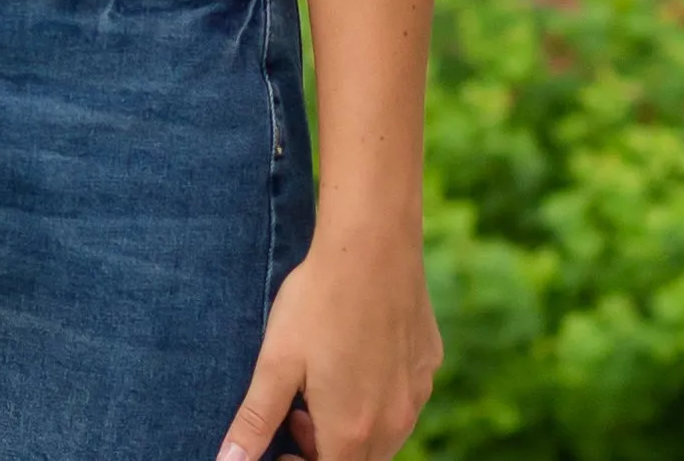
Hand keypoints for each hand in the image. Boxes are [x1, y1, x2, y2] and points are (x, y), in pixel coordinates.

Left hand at [217, 231, 440, 460]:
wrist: (372, 245)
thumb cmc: (318, 302)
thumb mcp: (276, 362)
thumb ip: (254, 421)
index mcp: (351, 433)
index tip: (281, 439)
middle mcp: (393, 424)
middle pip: (357, 460)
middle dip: (323, 447)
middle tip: (295, 409)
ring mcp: (416, 396)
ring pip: (384, 435)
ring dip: (350, 424)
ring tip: (322, 379)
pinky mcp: (428, 366)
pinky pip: (404, 400)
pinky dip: (378, 394)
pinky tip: (356, 352)